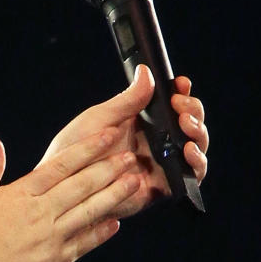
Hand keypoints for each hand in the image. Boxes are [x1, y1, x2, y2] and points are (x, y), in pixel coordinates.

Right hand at [0, 129, 140, 261]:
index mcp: (20, 194)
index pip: (61, 165)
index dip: (87, 149)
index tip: (107, 135)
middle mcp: (39, 213)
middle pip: (82, 186)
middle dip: (109, 169)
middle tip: (131, 157)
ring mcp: (47, 239)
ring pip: (88, 212)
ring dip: (113, 196)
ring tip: (134, 183)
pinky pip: (81, 245)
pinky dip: (99, 234)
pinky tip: (115, 224)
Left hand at [41, 65, 209, 217]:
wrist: (62, 188)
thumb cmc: (73, 152)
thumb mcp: (99, 119)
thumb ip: (126, 100)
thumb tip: (147, 73)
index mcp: (141, 124)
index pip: (172, 105)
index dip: (182, 94)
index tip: (181, 84)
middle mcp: (155, 144)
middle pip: (190, 124)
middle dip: (193, 111)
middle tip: (181, 106)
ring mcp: (160, 165)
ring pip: (195, 148)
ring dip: (198, 133)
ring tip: (186, 124)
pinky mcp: (162, 187)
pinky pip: (189, 176)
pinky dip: (196, 162)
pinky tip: (187, 150)